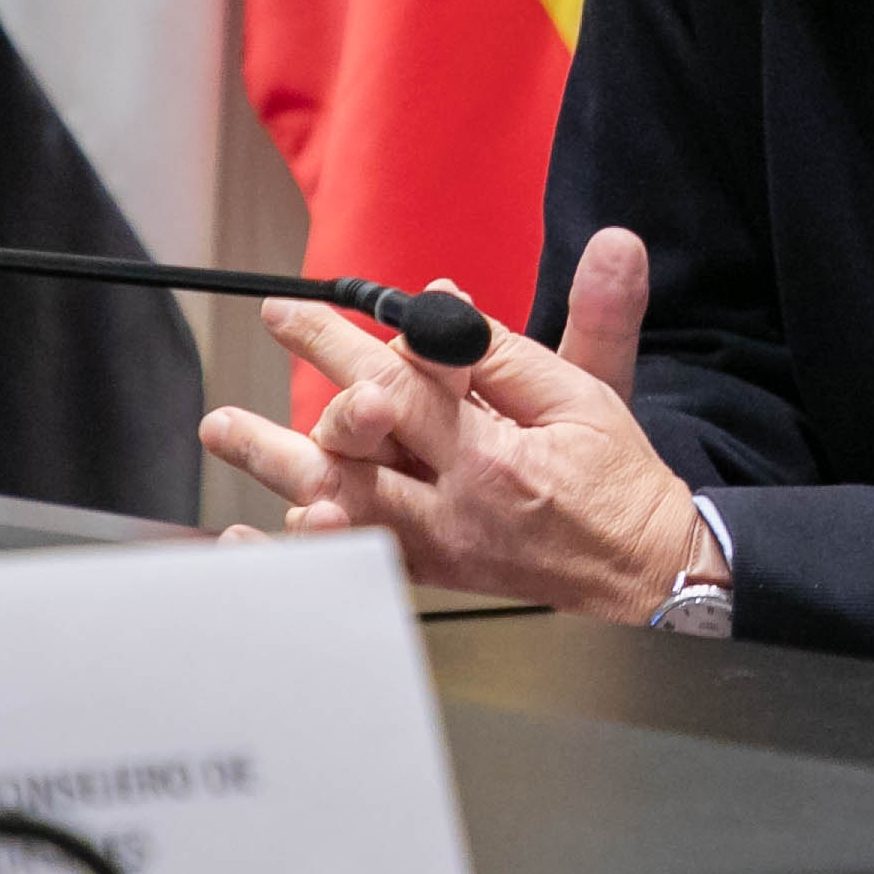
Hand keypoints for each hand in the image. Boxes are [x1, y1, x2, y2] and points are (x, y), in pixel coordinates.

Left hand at [195, 229, 700, 617]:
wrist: (647, 573)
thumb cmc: (622, 486)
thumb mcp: (590, 399)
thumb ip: (514, 352)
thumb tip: (449, 299)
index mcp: (492, 460)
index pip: (404, 386)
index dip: (354, 339)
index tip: (317, 304)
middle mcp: (450, 509)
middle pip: (355, 444)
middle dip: (309, 380)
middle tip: (280, 329)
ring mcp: (434, 548)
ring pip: (339, 503)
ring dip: (276, 463)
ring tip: (226, 428)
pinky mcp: (432, 573)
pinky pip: (352, 562)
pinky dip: (300, 549)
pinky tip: (258, 531)